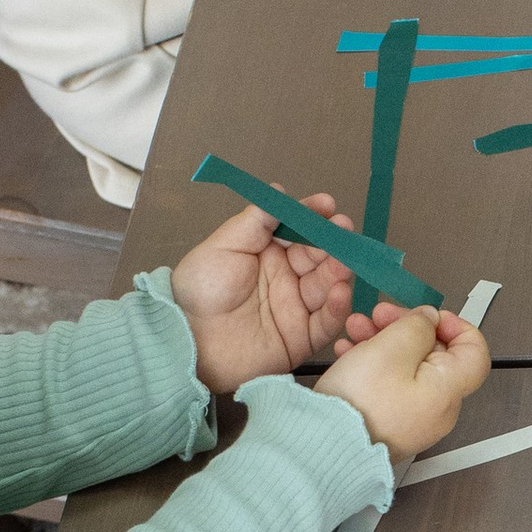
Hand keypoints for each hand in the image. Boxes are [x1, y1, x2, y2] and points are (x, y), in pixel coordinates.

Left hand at [173, 196, 355, 390]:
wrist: (188, 340)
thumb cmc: (200, 290)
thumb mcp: (223, 246)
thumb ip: (254, 222)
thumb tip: (279, 192)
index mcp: (267, 253)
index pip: (298, 230)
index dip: (313, 216)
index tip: (327, 205)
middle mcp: (286, 278)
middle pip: (319, 256)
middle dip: (334, 241)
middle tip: (344, 230)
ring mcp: (295, 307)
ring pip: (327, 285)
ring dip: (339, 271)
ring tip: (344, 261)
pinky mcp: (301, 338)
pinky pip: (326, 321)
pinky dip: (337, 307)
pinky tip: (339, 291)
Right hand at [313, 300, 490, 461]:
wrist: (326, 448)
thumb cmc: (359, 406)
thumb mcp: (390, 348)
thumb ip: (417, 327)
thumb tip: (429, 319)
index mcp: (447, 390)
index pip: (474, 351)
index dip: (454, 325)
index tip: (428, 316)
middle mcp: (437, 409)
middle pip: (434, 355)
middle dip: (405, 328)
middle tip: (379, 315)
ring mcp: (414, 419)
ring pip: (407, 367)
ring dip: (383, 341)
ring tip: (356, 330)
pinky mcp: (391, 424)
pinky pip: (390, 386)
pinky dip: (374, 364)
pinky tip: (350, 353)